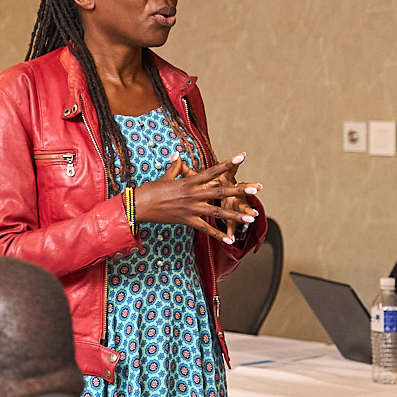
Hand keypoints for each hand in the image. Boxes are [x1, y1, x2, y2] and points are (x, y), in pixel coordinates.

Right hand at [134, 153, 260, 243]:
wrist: (139, 205)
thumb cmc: (151, 190)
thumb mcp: (165, 176)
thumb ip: (175, 167)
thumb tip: (177, 155)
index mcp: (189, 181)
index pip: (213, 171)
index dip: (228, 163)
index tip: (242, 156)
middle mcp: (194, 194)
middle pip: (221, 191)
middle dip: (240, 190)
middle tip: (256, 188)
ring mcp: (192, 209)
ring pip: (218, 212)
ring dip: (236, 215)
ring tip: (251, 217)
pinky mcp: (187, 221)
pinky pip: (206, 229)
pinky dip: (218, 236)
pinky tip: (230, 241)